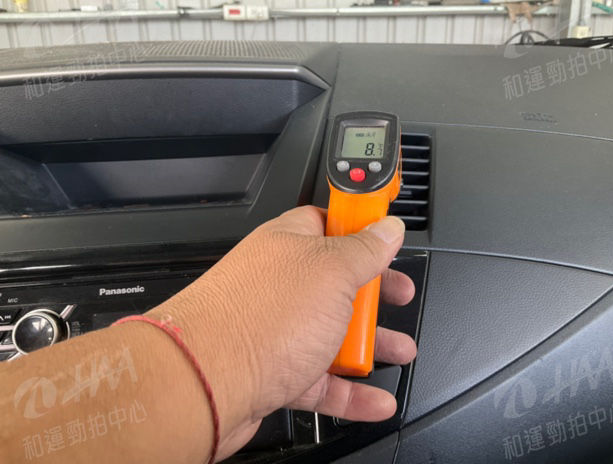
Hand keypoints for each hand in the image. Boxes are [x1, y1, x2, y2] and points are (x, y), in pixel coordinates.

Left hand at [151, 206, 416, 460]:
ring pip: (331, 333)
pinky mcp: (273, 370)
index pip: (331, 222)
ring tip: (400, 350)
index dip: (362, 226)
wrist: (203, 384)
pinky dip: (352, 391)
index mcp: (290, 245)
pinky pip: (322, 378)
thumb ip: (364, 249)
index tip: (387, 233)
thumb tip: (387, 228)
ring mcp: (276, 328)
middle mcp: (281, 284)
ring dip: (370, 344)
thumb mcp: (331, 270)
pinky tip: (375, 399)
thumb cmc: (257, 318)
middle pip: (337, 282)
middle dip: (374, 292)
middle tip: (398, 294)